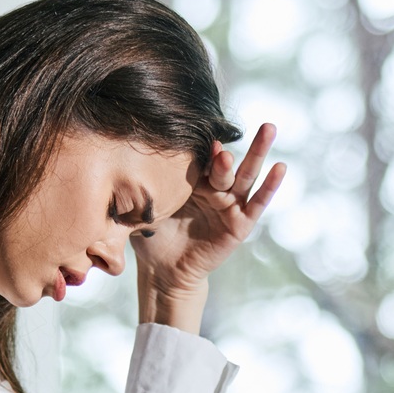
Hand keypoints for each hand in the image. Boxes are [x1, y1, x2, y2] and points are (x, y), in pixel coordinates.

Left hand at [136, 124, 285, 329]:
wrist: (164, 272)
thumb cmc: (152, 240)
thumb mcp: (143, 211)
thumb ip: (138, 192)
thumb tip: (113, 171)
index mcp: (190, 181)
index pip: (200, 159)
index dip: (204, 149)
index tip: (205, 137)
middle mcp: (212, 189)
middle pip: (226, 162)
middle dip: (235, 142)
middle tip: (245, 120)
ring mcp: (228, 205)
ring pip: (244, 176)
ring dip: (258, 152)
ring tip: (269, 129)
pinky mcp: (239, 224)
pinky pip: (256, 204)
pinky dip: (269, 186)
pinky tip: (280, 168)